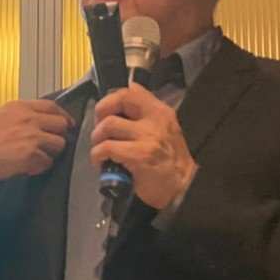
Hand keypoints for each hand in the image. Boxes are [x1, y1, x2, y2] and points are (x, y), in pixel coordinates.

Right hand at [0, 99, 72, 179]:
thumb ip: (20, 116)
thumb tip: (39, 122)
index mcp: (18, 107)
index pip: (52, 106)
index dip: (62, 116)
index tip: (66, 123)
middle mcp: (27, 118)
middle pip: (61, 124)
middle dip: (57, 135)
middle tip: (48, 143)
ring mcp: (31, 136)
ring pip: (59, 144)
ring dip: (50, 152)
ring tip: (35, 156)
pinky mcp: (31, 154)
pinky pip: (47, 162)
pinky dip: (39, 166)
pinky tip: (26, 165)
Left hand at [90, 83, 197, 208]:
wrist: (182, 188)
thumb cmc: (168, 162)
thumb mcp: (161, 131)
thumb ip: (142, 117)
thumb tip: (114, 108)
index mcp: (160, 112)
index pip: (131, 91)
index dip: (111, 99)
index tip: (104, 114)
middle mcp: (155, 120)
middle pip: (118, 100)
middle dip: (100, 113)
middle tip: (100, 131)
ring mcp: (148, 137)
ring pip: (108, 125)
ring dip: (97, 139)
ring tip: (102, 150)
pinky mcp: (139, 155)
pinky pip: (106, 148)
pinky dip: (97, 155)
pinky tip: (101, 163)